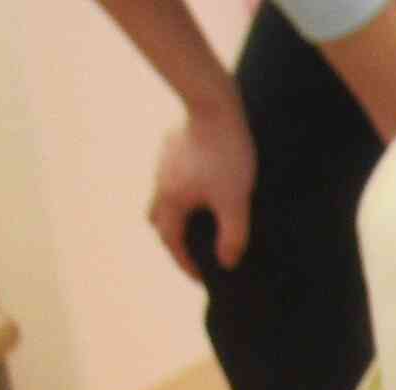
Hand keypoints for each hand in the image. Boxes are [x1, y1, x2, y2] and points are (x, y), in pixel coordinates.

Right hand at [148, 98, 255, 275]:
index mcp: (171, 199)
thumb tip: (227, 262)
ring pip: (164, 197)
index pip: (171, 241)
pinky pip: (173, 176)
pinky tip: (204, 190)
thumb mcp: (235, 201)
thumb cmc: (227, 155)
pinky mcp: (172, 146)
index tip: (201, 278)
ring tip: (202, 223)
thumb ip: (232, 236)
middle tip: (196, 253)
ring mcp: (164, 162)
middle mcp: (160, 182)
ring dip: (178, 215)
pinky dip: (183, 193)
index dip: (185, 263)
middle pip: (160, 220)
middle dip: (175, 240)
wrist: (214, 105)